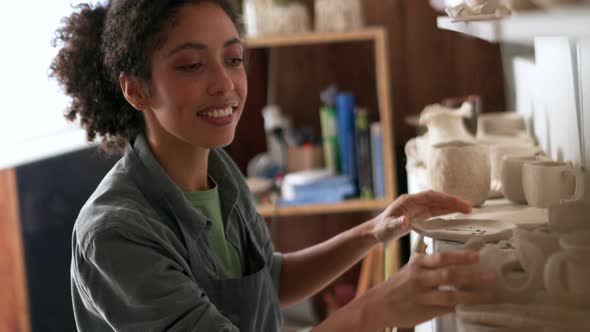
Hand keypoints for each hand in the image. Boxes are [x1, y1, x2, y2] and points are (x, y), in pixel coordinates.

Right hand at [369, 250, 496, 327]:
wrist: (379, 304)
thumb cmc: (399, 284)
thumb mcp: (411, 268)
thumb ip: (430, 263)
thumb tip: (458, 257)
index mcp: (418, 264)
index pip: (441, 257)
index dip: (460, 256)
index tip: (478, 255)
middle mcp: (420, 279)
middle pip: (449, 275)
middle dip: (472, 276)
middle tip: (491, 276)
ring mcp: (423, 296)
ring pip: (451, 296)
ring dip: (473, 295)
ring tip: (490, 294)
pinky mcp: (425, 311)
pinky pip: (448, 309)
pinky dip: (462, 308)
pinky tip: (475, 307)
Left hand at [371, 190, 471, 242]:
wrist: (376, 231)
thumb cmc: (381, 229)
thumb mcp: (387, 229)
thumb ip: (395, 224)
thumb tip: (404, 220)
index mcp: (408, 201)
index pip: (430, 196)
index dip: (444, 198)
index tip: (458, 202)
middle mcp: (415, 201)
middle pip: (437, 198)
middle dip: (453, 201)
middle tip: (469, 207)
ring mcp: (418, 207)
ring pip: (438, 204)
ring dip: (452, 206)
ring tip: (468, 210)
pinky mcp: (420, 214)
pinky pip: (436, 211)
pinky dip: (446, 211)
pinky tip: (456, 214)